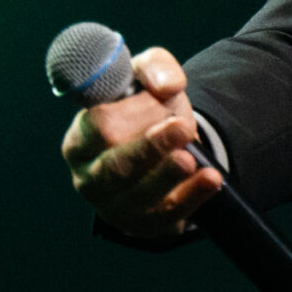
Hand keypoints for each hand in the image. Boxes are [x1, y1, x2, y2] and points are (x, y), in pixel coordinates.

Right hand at [58, 45, 224, 238]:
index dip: (130, 114)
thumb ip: (156, 67)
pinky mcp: (140, 224)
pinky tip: (210, 179)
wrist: (169, 145)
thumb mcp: (149, 78)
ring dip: (167, 177)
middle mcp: (89, 176)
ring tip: (191, 159)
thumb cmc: (147, 108)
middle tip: (182, 127)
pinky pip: (164, 216)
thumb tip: (167, 86)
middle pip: (114, 167)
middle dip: (149, 148)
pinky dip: (190, 198)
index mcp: (81, 138)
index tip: (162, 99)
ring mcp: (112, 205)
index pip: (96, 127)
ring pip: (138, 196)